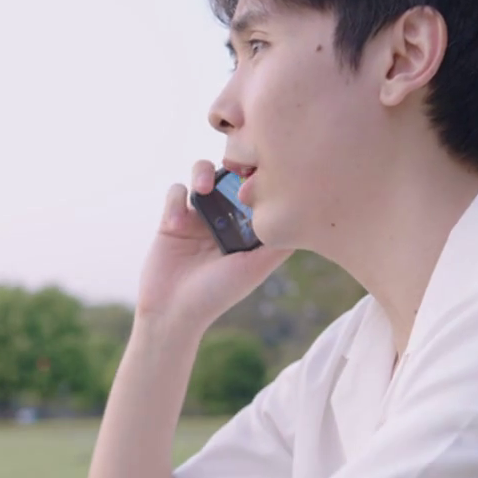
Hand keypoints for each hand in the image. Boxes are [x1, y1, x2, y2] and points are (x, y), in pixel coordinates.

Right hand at [136, 160, 291, 329]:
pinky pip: (176, 191)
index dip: (259, 176)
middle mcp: (223, 219)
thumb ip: (278, 246)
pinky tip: (178, 221)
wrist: (173, 311)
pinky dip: (177, 199)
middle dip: (231, 166)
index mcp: (245, 228)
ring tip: (202, 189)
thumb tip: (306, 218)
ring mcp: (197, 217)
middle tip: (233, 172)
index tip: (261, 172)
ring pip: (202, 174)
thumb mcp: (255, 269)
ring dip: (202, 172)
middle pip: (230, 175)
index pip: (256, 190)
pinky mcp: (171, 219)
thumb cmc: (217, 294)